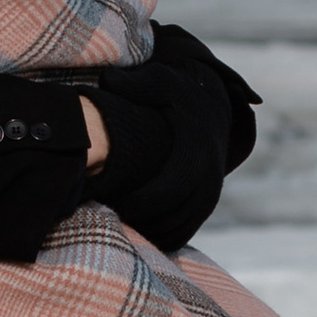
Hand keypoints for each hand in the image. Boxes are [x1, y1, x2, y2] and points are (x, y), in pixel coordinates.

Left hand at [85, 33, 257, 252]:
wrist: (209, 107)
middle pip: (173, 216)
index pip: (168, 190)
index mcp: (195, 152)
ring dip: (150, 233)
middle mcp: (208, 177)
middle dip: (141, 222)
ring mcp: (210, 193)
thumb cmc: (176, 93)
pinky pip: (185, 231)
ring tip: (120, 225)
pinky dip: (162, 237)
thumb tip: (106, 79)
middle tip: (111, 217)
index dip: (139, 203)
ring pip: (180, 228)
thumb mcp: (158, 81)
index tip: (113, 203)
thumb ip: (133, 83)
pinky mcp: (206, 203)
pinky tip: (136, 230)